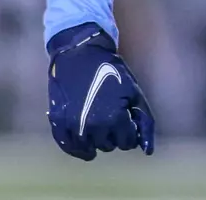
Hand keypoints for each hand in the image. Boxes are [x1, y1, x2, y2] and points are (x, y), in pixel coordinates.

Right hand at [47, 23, 155, 160]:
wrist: (80, 54)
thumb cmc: (111, 71)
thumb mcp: (134, 93)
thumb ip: (144, 122)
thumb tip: (148, 150)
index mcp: (114, 118)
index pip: (127, 142)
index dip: (129, 131)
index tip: (126, 120)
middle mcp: (92, 126)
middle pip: (108, 146)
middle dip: (113, 135)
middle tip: (111, 118)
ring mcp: (72, 126)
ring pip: (89, 149)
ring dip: (96, 141)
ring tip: (99, 126)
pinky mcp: (57, 123)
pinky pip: (68, 147)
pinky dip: (77, 149)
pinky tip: (84, 147)